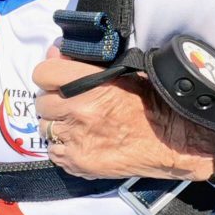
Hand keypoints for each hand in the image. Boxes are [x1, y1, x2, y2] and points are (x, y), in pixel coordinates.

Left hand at [33, 46, 214, 180]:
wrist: (173, 140)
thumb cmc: (152, 102)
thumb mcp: (123, 72)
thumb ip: (85, 64)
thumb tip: (56, 51)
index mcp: (89, 85)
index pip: (43, 72)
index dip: (50, 72)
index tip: (57, 76)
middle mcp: (78, 111)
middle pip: (42, 101)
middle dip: (54, 100)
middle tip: (71, 102)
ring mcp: (76, 140)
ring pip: (45, 128)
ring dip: (58, 124)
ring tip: (78, 123)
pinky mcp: (78, 163)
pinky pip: (54, 152)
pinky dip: (64, 147)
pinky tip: (82, 141)